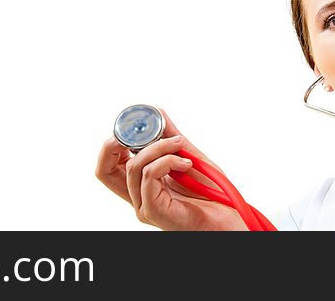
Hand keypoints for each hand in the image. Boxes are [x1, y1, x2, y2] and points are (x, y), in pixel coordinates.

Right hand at [96, 109, 246, 230]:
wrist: (230, 221)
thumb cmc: (213, 196)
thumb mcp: (189, 157)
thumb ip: (171, 138)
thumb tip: (157, 113)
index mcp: (142, 186)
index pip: (109, 166)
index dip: (112, 144)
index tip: (132, 125)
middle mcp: (138, 197)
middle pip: (104, 170)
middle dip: (115, 143)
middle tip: (137, 129)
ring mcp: (144, 205)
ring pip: (133, 166)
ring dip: (158, 147)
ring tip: (179, 146)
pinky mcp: (154, 210)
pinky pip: (149, 175)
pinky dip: (167, 160)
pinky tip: (185, 163)